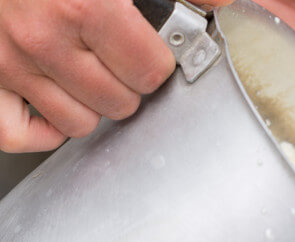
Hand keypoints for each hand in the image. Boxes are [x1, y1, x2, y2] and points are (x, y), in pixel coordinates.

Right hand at [0, 0, 226, 153]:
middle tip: (115, 55)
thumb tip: (231, 4)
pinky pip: (21, 135)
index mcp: (83, 2)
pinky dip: (42, 127)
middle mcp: (41, 38)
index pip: (150, 71)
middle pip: (120, 103)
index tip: (151, 48)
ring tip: (83, 69)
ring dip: (90, 102)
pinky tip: (54, 100)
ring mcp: (7, 64)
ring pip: (79, 123)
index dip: (157, 60)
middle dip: (126, 83)